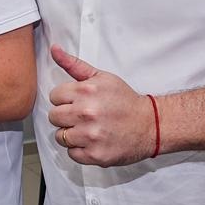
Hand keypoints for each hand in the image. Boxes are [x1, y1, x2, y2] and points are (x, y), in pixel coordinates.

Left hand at [47, 44, 155, 166]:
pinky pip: (72, 154)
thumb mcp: (101, 77)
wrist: (150, 125)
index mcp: (85, 91)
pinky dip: (80, 150)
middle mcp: (86, 113)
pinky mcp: (95, 155)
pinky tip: (93, 142)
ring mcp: (90, 135)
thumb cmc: (124, 101)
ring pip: (60, 137)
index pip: (54, 97)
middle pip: (54, 117)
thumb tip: (54, 49)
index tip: (77, 102)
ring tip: (88, 130)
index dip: (65, 100)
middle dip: (65, 117)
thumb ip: (74, 65)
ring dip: (71, 134)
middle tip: (82, 117)